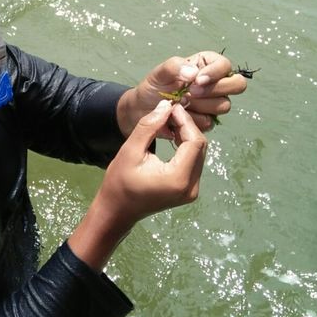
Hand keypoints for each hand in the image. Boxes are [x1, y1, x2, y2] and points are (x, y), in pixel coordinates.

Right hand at [68, 100, 206, 270]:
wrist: (117, 211)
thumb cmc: (119, 183)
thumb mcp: (130, 150)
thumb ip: (149, 126)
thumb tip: (166, 105)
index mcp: (178, 178)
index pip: (194, 142)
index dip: (186, 121)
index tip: (172, 108)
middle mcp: (191, 186)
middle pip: (200, 147)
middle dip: (187, 127)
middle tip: (170, 112)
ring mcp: (192, 191)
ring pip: (199, 154)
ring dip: (186, 135)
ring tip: (169, 121)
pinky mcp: (188, 191)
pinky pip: (193, 162)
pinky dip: (185, 147)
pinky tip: (172, 137)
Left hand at [116, 51, 247, 137]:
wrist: (143, 110)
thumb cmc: (154, 86)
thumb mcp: (159, 73)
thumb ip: (175, 67)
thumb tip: (193, 73)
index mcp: (206, 65)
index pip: (226, 65)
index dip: (215, 73)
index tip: (196, 80)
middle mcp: (214, 83)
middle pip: (236, 85)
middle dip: (214, 90)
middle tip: (191, 93)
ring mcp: (213, 103)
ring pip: (223, 105)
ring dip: (200, 105)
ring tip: (180, 103)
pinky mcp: (207, 120)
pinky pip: (210, 122)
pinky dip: (193, 119)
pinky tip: (179, 115)